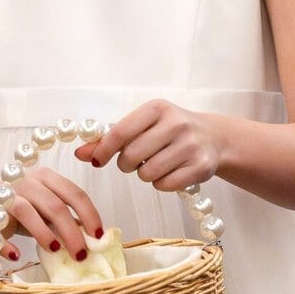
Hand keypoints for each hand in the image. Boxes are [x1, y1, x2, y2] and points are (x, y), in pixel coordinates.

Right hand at [0, 167, 104, 262]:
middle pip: (54, 205)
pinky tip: (15, 256)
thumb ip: (65, 219)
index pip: (73, 193)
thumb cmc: (18, 207)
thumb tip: (93, 238)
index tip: (99, 235)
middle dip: (71, 231)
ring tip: (54, 250)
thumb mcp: (43, 210)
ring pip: (26, 211)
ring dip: (42, 232)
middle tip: (80, 254)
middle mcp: (26, 182)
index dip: (89, 214)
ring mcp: (4, 196)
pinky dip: (6, 244)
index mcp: (46, 178)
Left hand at [74, 100, 222, 191]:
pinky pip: (164, 185)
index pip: (121, 132)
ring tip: (156, 163)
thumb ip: (110, 139)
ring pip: (147, 173)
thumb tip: (80, 154)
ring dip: (145, 174)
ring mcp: (190, 146)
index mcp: (157, 108)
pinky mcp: (201, 167)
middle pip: (131, 156)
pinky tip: (171, 171)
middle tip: (135, 160)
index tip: (96, 161)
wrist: (213, 137)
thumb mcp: (143, 125)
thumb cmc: (169, 130)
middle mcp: (176, 124)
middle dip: (126, 164)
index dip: (103, 150)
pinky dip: (162, 183)